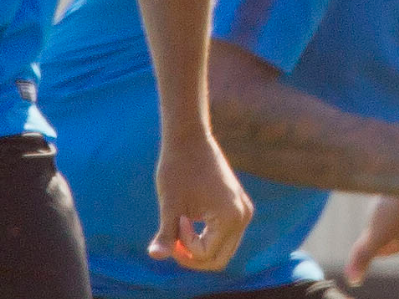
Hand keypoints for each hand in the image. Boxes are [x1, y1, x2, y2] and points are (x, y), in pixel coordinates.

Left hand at [148, 126, 255, 269]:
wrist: (190, 138)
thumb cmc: (178, 168)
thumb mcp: (170, 205)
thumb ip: (166, 235)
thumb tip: (154, 257)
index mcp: (230, 217)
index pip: (206, 254)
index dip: (183, 245)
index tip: (175, 218)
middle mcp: (243, 217)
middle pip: (219, 260)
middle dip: (193, 256)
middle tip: (173, 237)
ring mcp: (244, 212)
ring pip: (223, 250)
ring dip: (200, 247)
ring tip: (180, 226)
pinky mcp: (239, 207)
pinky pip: (225, 236)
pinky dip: (207, 237)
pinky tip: (189, 220)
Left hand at [347, 196, 398, 283]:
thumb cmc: (395, 208)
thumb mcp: (374, 235)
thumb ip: (363, 256)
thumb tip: (354, 280)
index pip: (383, 250)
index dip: (370, 238)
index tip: (374, 220)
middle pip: (385, 231)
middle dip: (376, 222)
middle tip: (379, 206)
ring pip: (389, 213)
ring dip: (380, 206)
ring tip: (385, 195)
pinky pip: (394, 195)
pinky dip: (386, 192)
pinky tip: (389, 182)